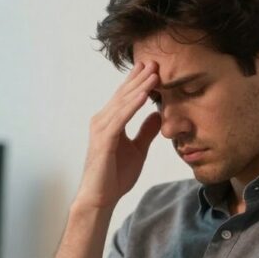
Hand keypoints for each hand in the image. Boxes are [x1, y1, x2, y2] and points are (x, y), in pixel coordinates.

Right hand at [73, 61, 161, 210]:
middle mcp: (102, 121)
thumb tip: (158, 115)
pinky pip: (120, 118)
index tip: (153, 67)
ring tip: (154, 72)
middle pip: (123, 94)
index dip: (139, 81)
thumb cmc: (114, 176)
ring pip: (122, 102)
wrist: (100, 197)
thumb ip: (146, 131)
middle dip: (139, 77)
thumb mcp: (138, 149)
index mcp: (110, 122)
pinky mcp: (104, 139)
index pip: (125, 97)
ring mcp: (101, 129)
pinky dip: (133, 105)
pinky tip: (145, 94)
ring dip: (139, 87)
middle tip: (155, 60)